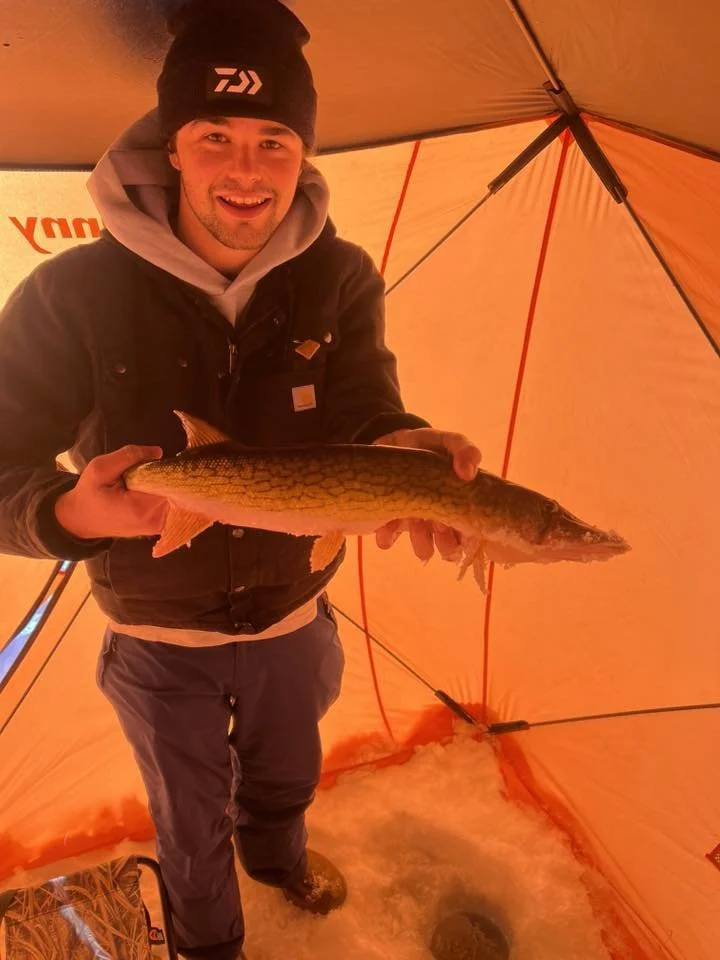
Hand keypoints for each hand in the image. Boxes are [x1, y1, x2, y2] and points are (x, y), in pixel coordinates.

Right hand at [54, 445, 167, 540]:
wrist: (81, 520)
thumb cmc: (88, 494)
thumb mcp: (100, 468)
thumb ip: (128, 456)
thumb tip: (158, 452)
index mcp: (140, 508)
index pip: (164, 479)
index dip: (155, 468)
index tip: (139, 467)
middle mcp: (154, 520)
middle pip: (169, 487)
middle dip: (154, 477)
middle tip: (131, 478)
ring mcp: (158, 525)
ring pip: (168, 494)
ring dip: (154, 486)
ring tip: (132, 488)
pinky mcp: (159, 526)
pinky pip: (165, 502)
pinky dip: (154, 495)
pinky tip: (138, 495)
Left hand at [372, 428, 480, 561]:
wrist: (391, 443)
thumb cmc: (426, 446)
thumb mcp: (446, 441)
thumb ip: (463, 449)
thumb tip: (469, 473)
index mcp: (458, 504)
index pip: (473, 532)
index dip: (468, 534)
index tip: (459, 521)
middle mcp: (440, 519)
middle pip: (451, 547)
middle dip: (446, 542)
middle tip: (436, 523)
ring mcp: (415, 523)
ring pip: (424, 549)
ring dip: (420, 540)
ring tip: (412, 520)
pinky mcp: (389, 524)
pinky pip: (388, 541)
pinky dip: (387, 535)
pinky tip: (385, 523)